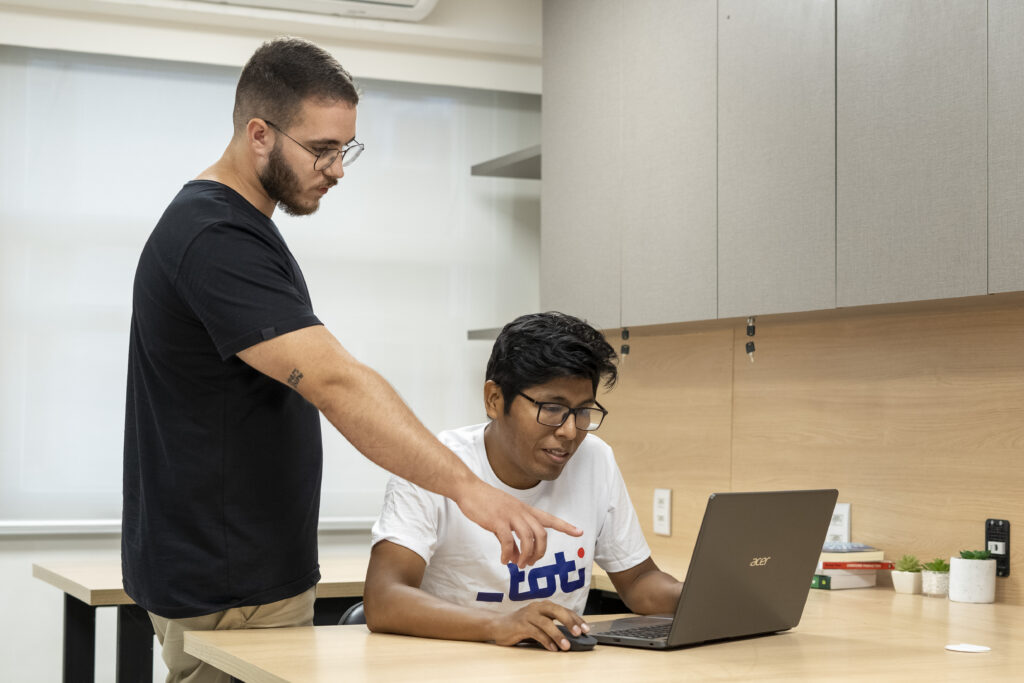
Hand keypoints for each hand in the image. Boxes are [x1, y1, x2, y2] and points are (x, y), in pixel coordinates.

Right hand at [454, 479, 581, 567]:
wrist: (469, 489)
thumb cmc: (486, 503)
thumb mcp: (504, 516)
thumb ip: (513, 535)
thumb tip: (517, 557)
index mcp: (525, 510)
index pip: (549, 518)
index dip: (565, 526)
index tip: (579, 532)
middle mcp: (521, 512)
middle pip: (541, 534)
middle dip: (540, 552)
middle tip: (531, 563)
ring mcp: (510, 515)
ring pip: (528, 538)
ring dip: (526, 555)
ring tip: (519, 565)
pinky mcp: (497, 521)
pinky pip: (508, 541)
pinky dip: (508, 554)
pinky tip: (504, 560)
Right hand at [488, 601, 588, 650]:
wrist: (499, 625)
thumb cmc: (522, 624)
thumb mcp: (539, 622)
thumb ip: (552, 625)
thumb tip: (572, 635)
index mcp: (544, 605)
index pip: (564, 610)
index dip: (576, 619)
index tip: (586, 629)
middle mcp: (537, 607)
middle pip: (556, 611)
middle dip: (569, 622)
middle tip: (578, 633)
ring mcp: (528, 615)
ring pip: (546, 623)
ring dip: (558, 635)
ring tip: (566, 646)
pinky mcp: (520, 625)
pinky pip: (535, 633)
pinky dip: (545, 641)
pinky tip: (552, 648)